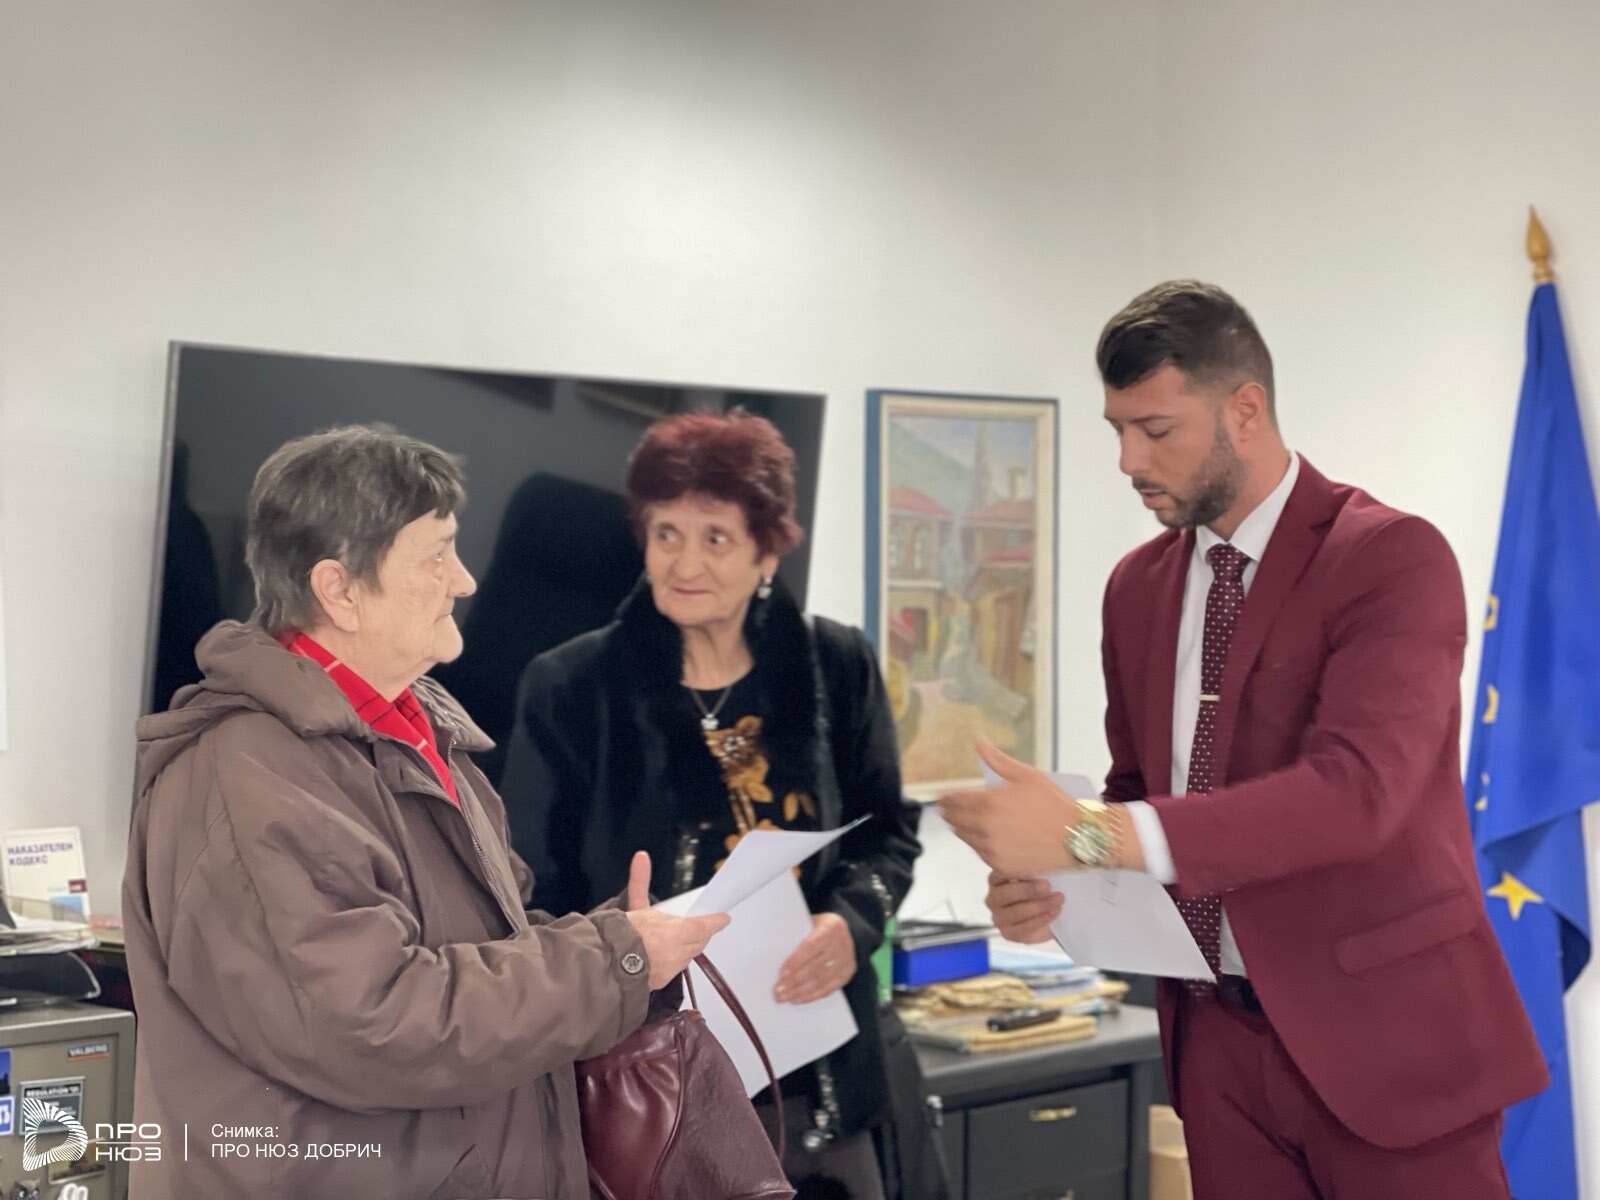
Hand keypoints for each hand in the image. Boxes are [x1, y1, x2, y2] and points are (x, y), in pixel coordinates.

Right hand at [621, 850, 729, 988]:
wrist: (602, 968)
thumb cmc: (618, 936)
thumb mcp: (633, 907)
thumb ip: (640, 886)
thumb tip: (641, 856)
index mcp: (675, 934)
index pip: (704, 926)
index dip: (715, 922)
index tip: (724, 918)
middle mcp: (676, 954)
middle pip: (698, 942)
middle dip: (699, 934)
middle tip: (696, 927)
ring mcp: (669, 971)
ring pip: (686, 956)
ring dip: (684, 948)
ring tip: (669, 940)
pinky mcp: (659, 983)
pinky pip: (672, 969)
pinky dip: (670, 961)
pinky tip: (658, 955)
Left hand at [774, 912, 855, 1003]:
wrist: (843, 931)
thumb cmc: (819, 927)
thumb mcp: (809, 923)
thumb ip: (797, 936)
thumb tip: (774, 955)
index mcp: (831, 928)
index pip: (811, 947)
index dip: (796, 961)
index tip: (782, 974)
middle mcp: (841, 945)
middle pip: (815, 967)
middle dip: (794, 981)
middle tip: (778, 990)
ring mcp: (846, 961)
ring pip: (820, 981)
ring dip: (799, 992)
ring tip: (784, 997)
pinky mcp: (846, 974)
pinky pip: (828, 989)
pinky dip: (811, 996)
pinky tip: (798, 999)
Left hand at [939, 738, 1076, 875]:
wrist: (1076, 837)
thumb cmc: (1052, 803)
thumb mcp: (1026, 775)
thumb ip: (997, 759)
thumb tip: (978, 740)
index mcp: (989, 802)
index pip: (953, 801)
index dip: (946, 798)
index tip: (942, 797)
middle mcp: (985, 827)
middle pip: (953, 820)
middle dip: (950, 812)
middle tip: (949, 808)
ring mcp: (991, 849)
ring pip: (964, 837)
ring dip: (962, 827)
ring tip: (968, 821)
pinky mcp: (999, 865)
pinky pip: (979, 852)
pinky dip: (978, 843)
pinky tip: (986, 836)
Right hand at [985, 871, 1061, 942]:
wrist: (1046, 917)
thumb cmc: (1038, 893)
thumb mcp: (1036, 878)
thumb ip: (1035, 872)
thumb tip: (1045, 864)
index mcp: (995, 880)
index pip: (1000, 873)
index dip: (1016, 871)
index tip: (1034, 867)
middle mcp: (993, 899)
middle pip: (1005, 894)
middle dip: (1028, 890)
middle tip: (1047, 885)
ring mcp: (999, 918)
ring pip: (1016, 912)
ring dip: (1040, 905)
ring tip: (1057, 899)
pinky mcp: (1008, 933)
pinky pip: (1025, 927)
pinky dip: (1042, 918)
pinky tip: (1054, 911)